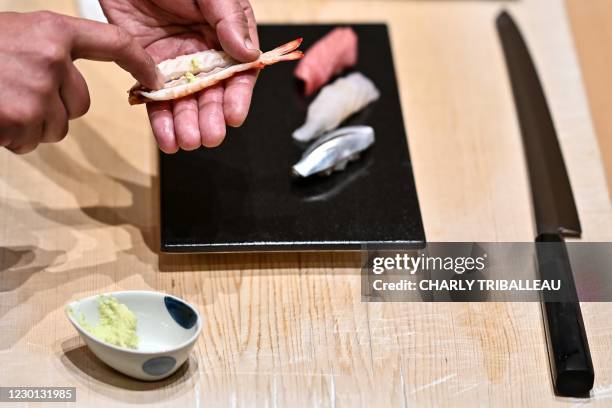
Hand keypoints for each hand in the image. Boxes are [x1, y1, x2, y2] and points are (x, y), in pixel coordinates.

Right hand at [0, 11, 161, 153]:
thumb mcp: (14, 36)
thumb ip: (47, 53)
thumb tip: (68, 81)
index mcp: (53, 31)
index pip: (113, 44)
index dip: (139, 62)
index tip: (156, 77)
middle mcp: (53, 59)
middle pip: (81, 103)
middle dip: (55, 107)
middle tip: (15, 93)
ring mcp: (38, 91)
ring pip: (57, 127)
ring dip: (32, 124)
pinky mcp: (21, 120)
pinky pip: (31, 141)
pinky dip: (12, 137)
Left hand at [100, 0, 259, 151]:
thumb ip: (230, 19)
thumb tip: (248, 54)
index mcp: (227, 35)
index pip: (240, 73)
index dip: (238, 97)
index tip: (234, 116)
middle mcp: (205, 53)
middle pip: (212, 94)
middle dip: (211, 118)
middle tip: (208, 136)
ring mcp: (177, 62)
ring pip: (185, 101)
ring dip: (187, 125)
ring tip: (186, 142)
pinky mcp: (149, 67)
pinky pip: (156, 98)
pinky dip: (161, 120)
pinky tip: (166, 138)